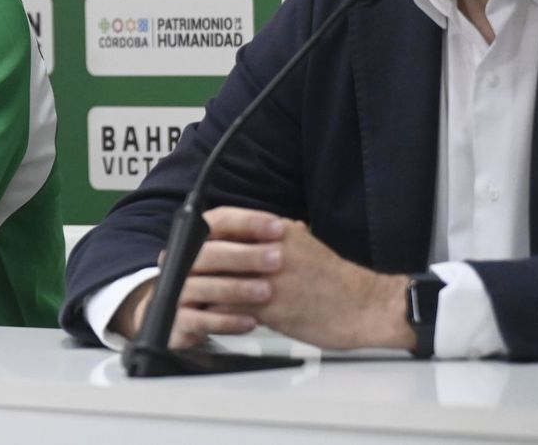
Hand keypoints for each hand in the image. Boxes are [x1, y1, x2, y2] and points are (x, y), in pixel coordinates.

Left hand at [109, 206, 412, 352]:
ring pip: (218, 280)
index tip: (180, 244)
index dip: (197, 233)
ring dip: (196, 289)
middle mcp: (271, 250)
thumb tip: (236, 239)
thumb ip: (268, 238)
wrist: (367, 307)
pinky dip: (216, 312)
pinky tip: (207, 316)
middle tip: (170, 272)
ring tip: (183, 296)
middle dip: (186, 263)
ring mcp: (272, 279)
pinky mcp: (274, 309)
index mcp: (277, 231)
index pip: (224, 221)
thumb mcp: (301, 244)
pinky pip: (233, 308)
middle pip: (212, 251)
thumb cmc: (335, 280)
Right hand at [111, 206, 283, 347]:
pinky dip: (226, 321)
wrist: (186, 321)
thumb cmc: (219, 286)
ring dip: (236, 288)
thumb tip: (295, 228)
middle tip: (277, 260)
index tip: (278, 228)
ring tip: (266, 292)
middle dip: (244, 255)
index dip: (248, 222)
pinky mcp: (178, 321)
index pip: (217, 221)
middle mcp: (182, 263)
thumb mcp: (238, 262)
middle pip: (208, 253)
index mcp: (197, 241)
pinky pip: (199, 320)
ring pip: (202, 286)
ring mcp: (177, 291)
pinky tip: (251, 321)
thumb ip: (260, 245)